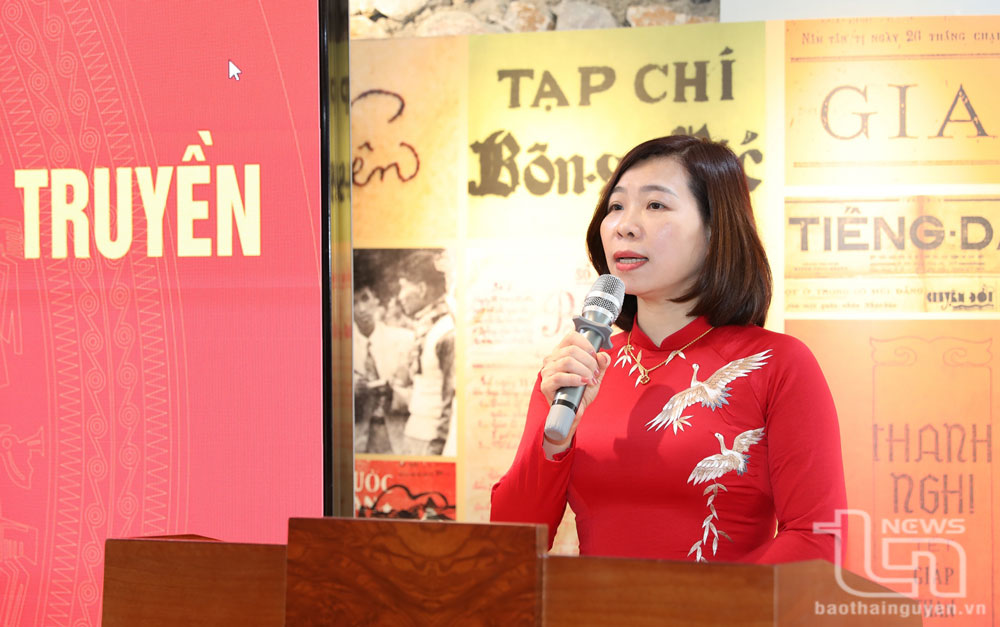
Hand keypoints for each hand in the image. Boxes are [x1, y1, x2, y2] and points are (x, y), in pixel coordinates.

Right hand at [539, 331, 611, 447]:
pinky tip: (583, 383)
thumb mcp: (595, 376)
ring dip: (584, 371)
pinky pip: (560, 377)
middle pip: (572, 350)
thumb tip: (603, 356)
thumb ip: (601, 365)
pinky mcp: (546, 385)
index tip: (595, 357)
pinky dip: (575, 379)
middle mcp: (552, 359)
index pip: (571, 337)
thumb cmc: (582, 392)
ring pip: (567, 362)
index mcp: (562, 352)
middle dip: (589, 362)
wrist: (575, 413)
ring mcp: (547, 372)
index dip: (586, 345)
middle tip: (595, 373)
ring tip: (590, 380)